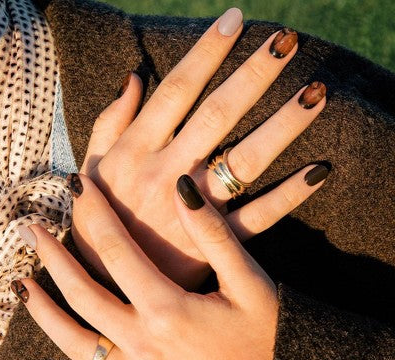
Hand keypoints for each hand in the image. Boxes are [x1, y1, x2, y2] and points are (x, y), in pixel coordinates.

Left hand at [14, 173, 278, 359]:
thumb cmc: (270, 334)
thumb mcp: (247, 279)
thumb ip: (212, 234)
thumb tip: (183, 188)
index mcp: (169, 310)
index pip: (117, 251)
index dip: (94, 214)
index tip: (77, 186)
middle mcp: (145, 345)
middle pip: (84, 294)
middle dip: (54, 257)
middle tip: (31, 229)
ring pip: (77, 344)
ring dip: (45, 313)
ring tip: (21, 288)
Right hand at [76, 8, 326, 289]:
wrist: (107, 284)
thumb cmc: (99, 220)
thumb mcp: (91, 169)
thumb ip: (108, 123)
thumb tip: (134, 77)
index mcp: (135, 151)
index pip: (177, 91)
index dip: (206, 53)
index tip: (235, 21)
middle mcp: (167, 173)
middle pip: (218, 116)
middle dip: (253, 75)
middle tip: (287, 41)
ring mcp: (195, 210)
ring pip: (245, 160)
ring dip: (283, 126)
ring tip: (316, 94)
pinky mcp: (216, 243)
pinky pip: (258, 217)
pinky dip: (290, 195)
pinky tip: (318, 171)